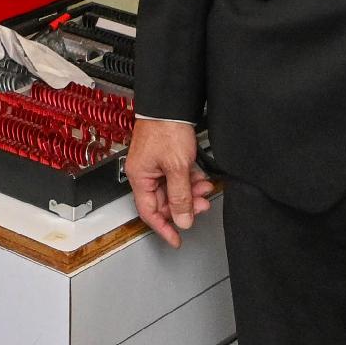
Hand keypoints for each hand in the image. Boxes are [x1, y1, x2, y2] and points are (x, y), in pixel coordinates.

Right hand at [127, 116, 214, 244]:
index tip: (176, 239)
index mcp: (140, 177)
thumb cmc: (166, 128)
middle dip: (185, 206)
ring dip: (190, 192)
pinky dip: (190, 181)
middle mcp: (145, 173)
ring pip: (174, 189)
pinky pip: (177, 177)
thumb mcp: (177, 167)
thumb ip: (180, 197)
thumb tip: (182, 220)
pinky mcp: (165, 157)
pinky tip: (201, 179)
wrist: (171, 104)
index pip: (150, 212)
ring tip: (205, 189)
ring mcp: (155, 165)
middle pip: (164, 201)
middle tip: (201, 206)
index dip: (164, 228)